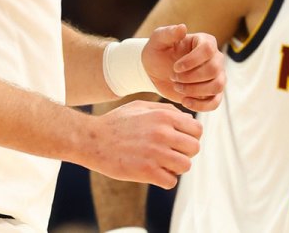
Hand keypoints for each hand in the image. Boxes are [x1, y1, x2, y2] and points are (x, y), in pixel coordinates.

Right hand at [83, 100, 201, 188]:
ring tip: (162, 164)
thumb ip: (166, 109)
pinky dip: (164, 180)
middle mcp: (163, 133)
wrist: (92, 140)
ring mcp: (155, 153)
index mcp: (163, 116)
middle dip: (184, 152)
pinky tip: (153, 173)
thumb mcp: (140, 106)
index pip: (197, 129)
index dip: (190, 136)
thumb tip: (189, 119)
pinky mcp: (147, 172)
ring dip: (175, 167)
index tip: (178, 141)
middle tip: (169, 154)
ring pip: (185, 166)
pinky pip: (171, 181)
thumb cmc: (116, 123)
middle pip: (194, 148)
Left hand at [142, 24, 225, 111]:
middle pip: (214, 70)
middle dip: (191, 77)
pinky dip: (201, 106)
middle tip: (173, 78)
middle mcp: (215, 58)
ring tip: (178, 88)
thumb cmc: (158, 51)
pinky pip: (215, 102)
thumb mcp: (158, 40)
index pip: (208, 49)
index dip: (192, 61)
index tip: (175, 67)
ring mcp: (216, 76)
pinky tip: (185, 102)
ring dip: (195, 91)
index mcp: (204, 41)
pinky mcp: (211, 93)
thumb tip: (183, 27)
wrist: (155, 70)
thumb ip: (169, 32)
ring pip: (217, 86)